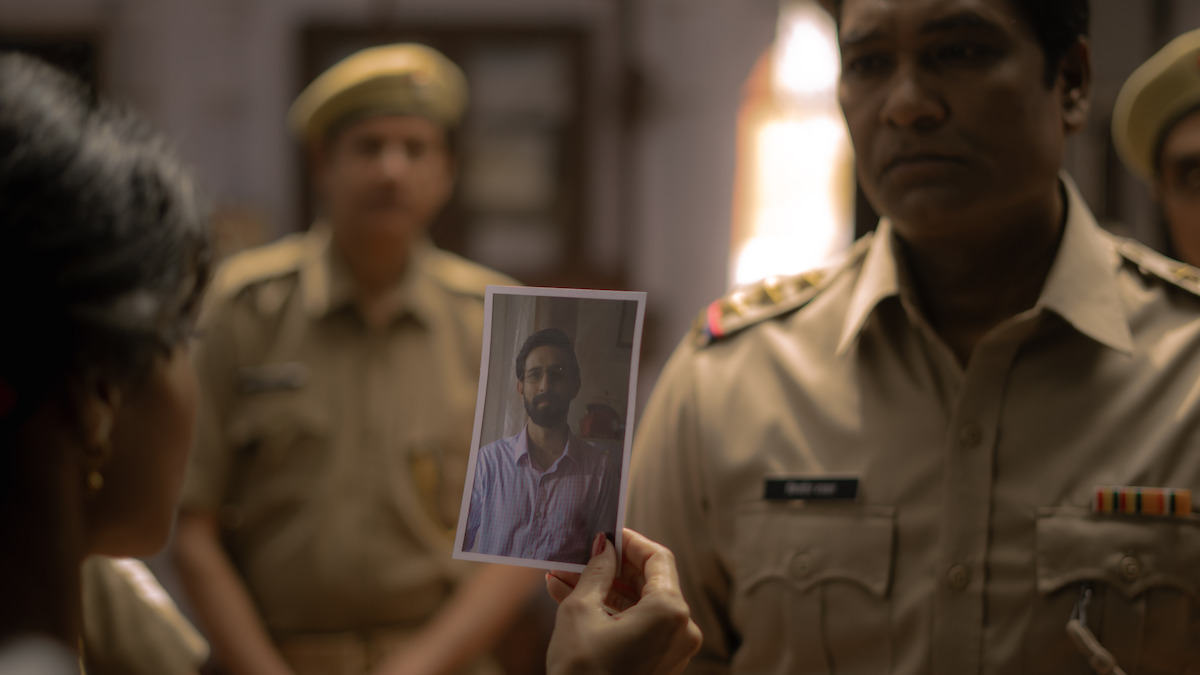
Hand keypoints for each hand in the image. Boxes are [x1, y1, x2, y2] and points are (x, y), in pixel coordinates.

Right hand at [545, 529, 701, 674]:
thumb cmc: (583, 671)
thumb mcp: (581, 610)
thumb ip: (597, 571)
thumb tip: (604, 546)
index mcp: (670, 611)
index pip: (657, 557)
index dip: (629, 541)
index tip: (605, 532)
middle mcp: (680, 629)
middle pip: (648, 580)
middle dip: (610, 566)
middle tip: (580, 554)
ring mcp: (671, 649)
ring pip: (638, 603)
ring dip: (603, 588)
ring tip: (564, 576)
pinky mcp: (658, 662)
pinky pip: (637, 625)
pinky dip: (609, 611)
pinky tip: (571, 598)